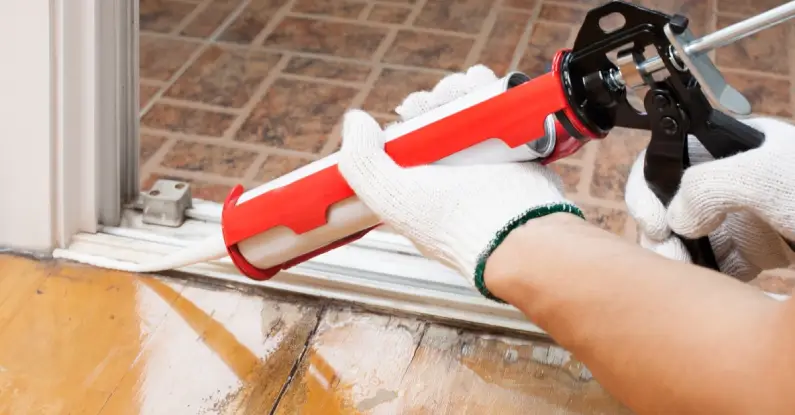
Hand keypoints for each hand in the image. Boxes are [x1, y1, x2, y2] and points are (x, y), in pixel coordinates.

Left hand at [337, 65, 583, 299]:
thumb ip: (362, 162)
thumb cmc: (453, 222)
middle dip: (435, 98)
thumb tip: (356, 119)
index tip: (412, 111)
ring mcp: (488, 156)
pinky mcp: (519, 144)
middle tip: (440, 102)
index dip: (409, 117)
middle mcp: (455, 169)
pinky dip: (489, 88)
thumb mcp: (391, 198)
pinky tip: (483, 84)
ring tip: (463, 90)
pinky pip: (499, 105)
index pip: (410, 136)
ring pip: (467, 106)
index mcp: (424, 183)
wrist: (515, 230)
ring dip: (460, 88)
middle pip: (439, 115)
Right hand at [625, 117, 794, 280]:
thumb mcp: (770, 176)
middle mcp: (729, 180)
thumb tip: (677, 216)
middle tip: (669, 258)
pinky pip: (713, 263)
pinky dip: (703, 276)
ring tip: (685, 277)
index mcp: (729, 147)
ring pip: (685, 237)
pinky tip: (708, 285)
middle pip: (669, 202)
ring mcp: (741, 215)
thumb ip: (710, 185)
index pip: (666, 158)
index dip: (648, 188)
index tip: (655, 221)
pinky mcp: (754, 249)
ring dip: (676, 259)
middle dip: (658, 232)